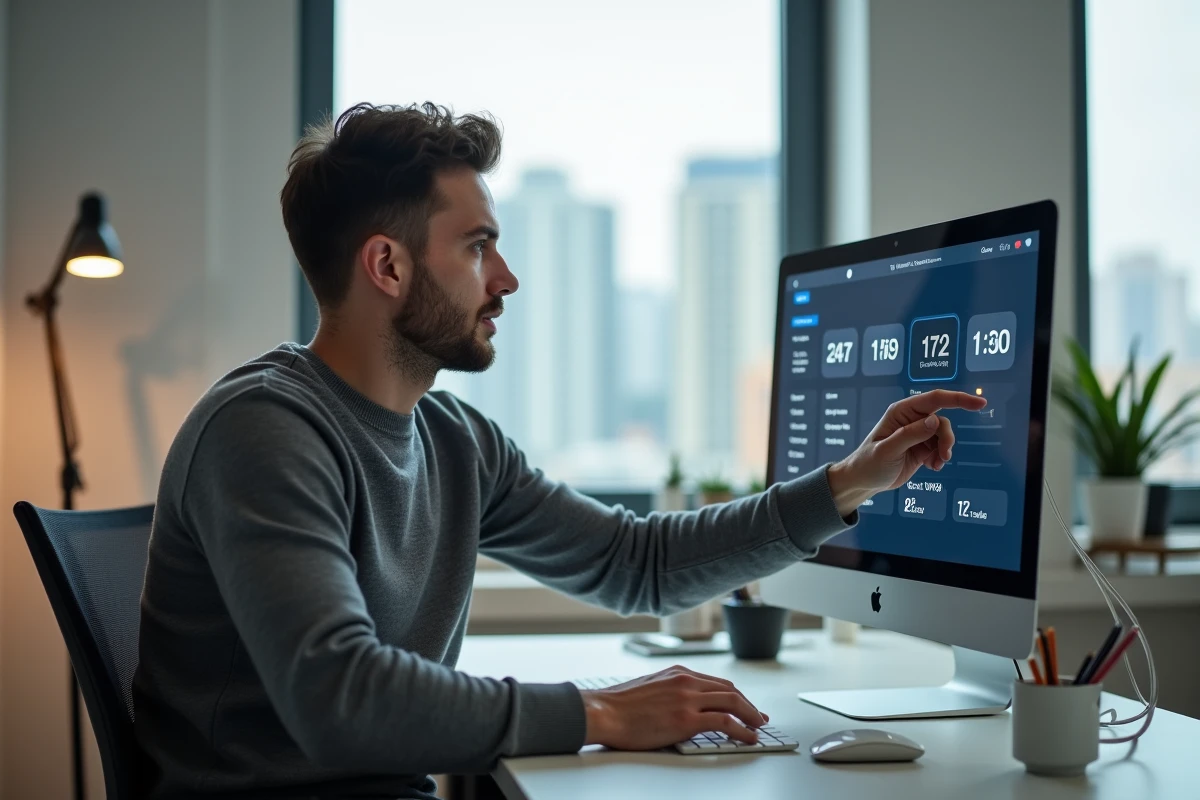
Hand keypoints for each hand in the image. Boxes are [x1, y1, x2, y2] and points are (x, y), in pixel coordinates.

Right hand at [581, 665, 767, 749]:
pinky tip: (748, 737)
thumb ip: (670, 691)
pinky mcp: (686, 719)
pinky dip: (742, 729)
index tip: (744, 706)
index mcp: (677, 672)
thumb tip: (682, 705)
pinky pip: (725, 722)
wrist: (604, 712)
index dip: (735, 695)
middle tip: (758, 718)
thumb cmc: (618, 706)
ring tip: (758, 728)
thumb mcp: (649, 687)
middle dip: (748, 705)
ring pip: (732, 702)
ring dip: (750, 716)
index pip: (716, 683)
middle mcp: (686, 681)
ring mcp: (687, 699)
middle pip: (729, 690)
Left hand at [827, 389, 986, 516]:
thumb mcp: (888, 450)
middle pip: (943, 421)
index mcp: (901, 412)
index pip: (935, 399)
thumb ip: (911, 435)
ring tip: (934, 464)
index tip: (980, 403)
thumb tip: (934, 421)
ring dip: (944, 450)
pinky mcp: (921, 447)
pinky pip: (940, 447)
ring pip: (944, 435)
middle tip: (943, 456)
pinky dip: (940, 458)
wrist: (864, 481)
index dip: (959, 399)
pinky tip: (931, 467)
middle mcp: (911, 419)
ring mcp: (917, 433)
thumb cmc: (869, 463)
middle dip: (947, 438)